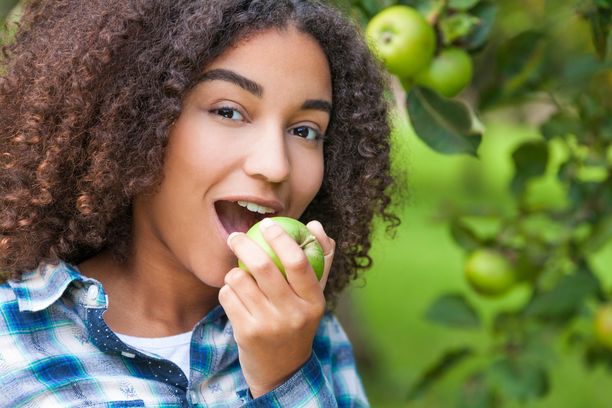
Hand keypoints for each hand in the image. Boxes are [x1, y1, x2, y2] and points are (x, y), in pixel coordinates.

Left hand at [219, 219, 334, 397]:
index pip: (298, 262)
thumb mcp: (314, 297)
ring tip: (239, 276)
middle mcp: (294, 314)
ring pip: (240, 280)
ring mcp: (269, 326)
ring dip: (234, 271)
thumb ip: (320, 260)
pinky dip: (228, 290)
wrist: (283, 372)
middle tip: (235, 236)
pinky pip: (228, 297)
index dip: (281, 238)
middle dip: (245, 244)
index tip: (267, 225)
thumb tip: (316, 225)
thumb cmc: (298, 322)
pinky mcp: (247, 334)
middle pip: (264, 267)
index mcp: (314, 302)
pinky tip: (235, 296)